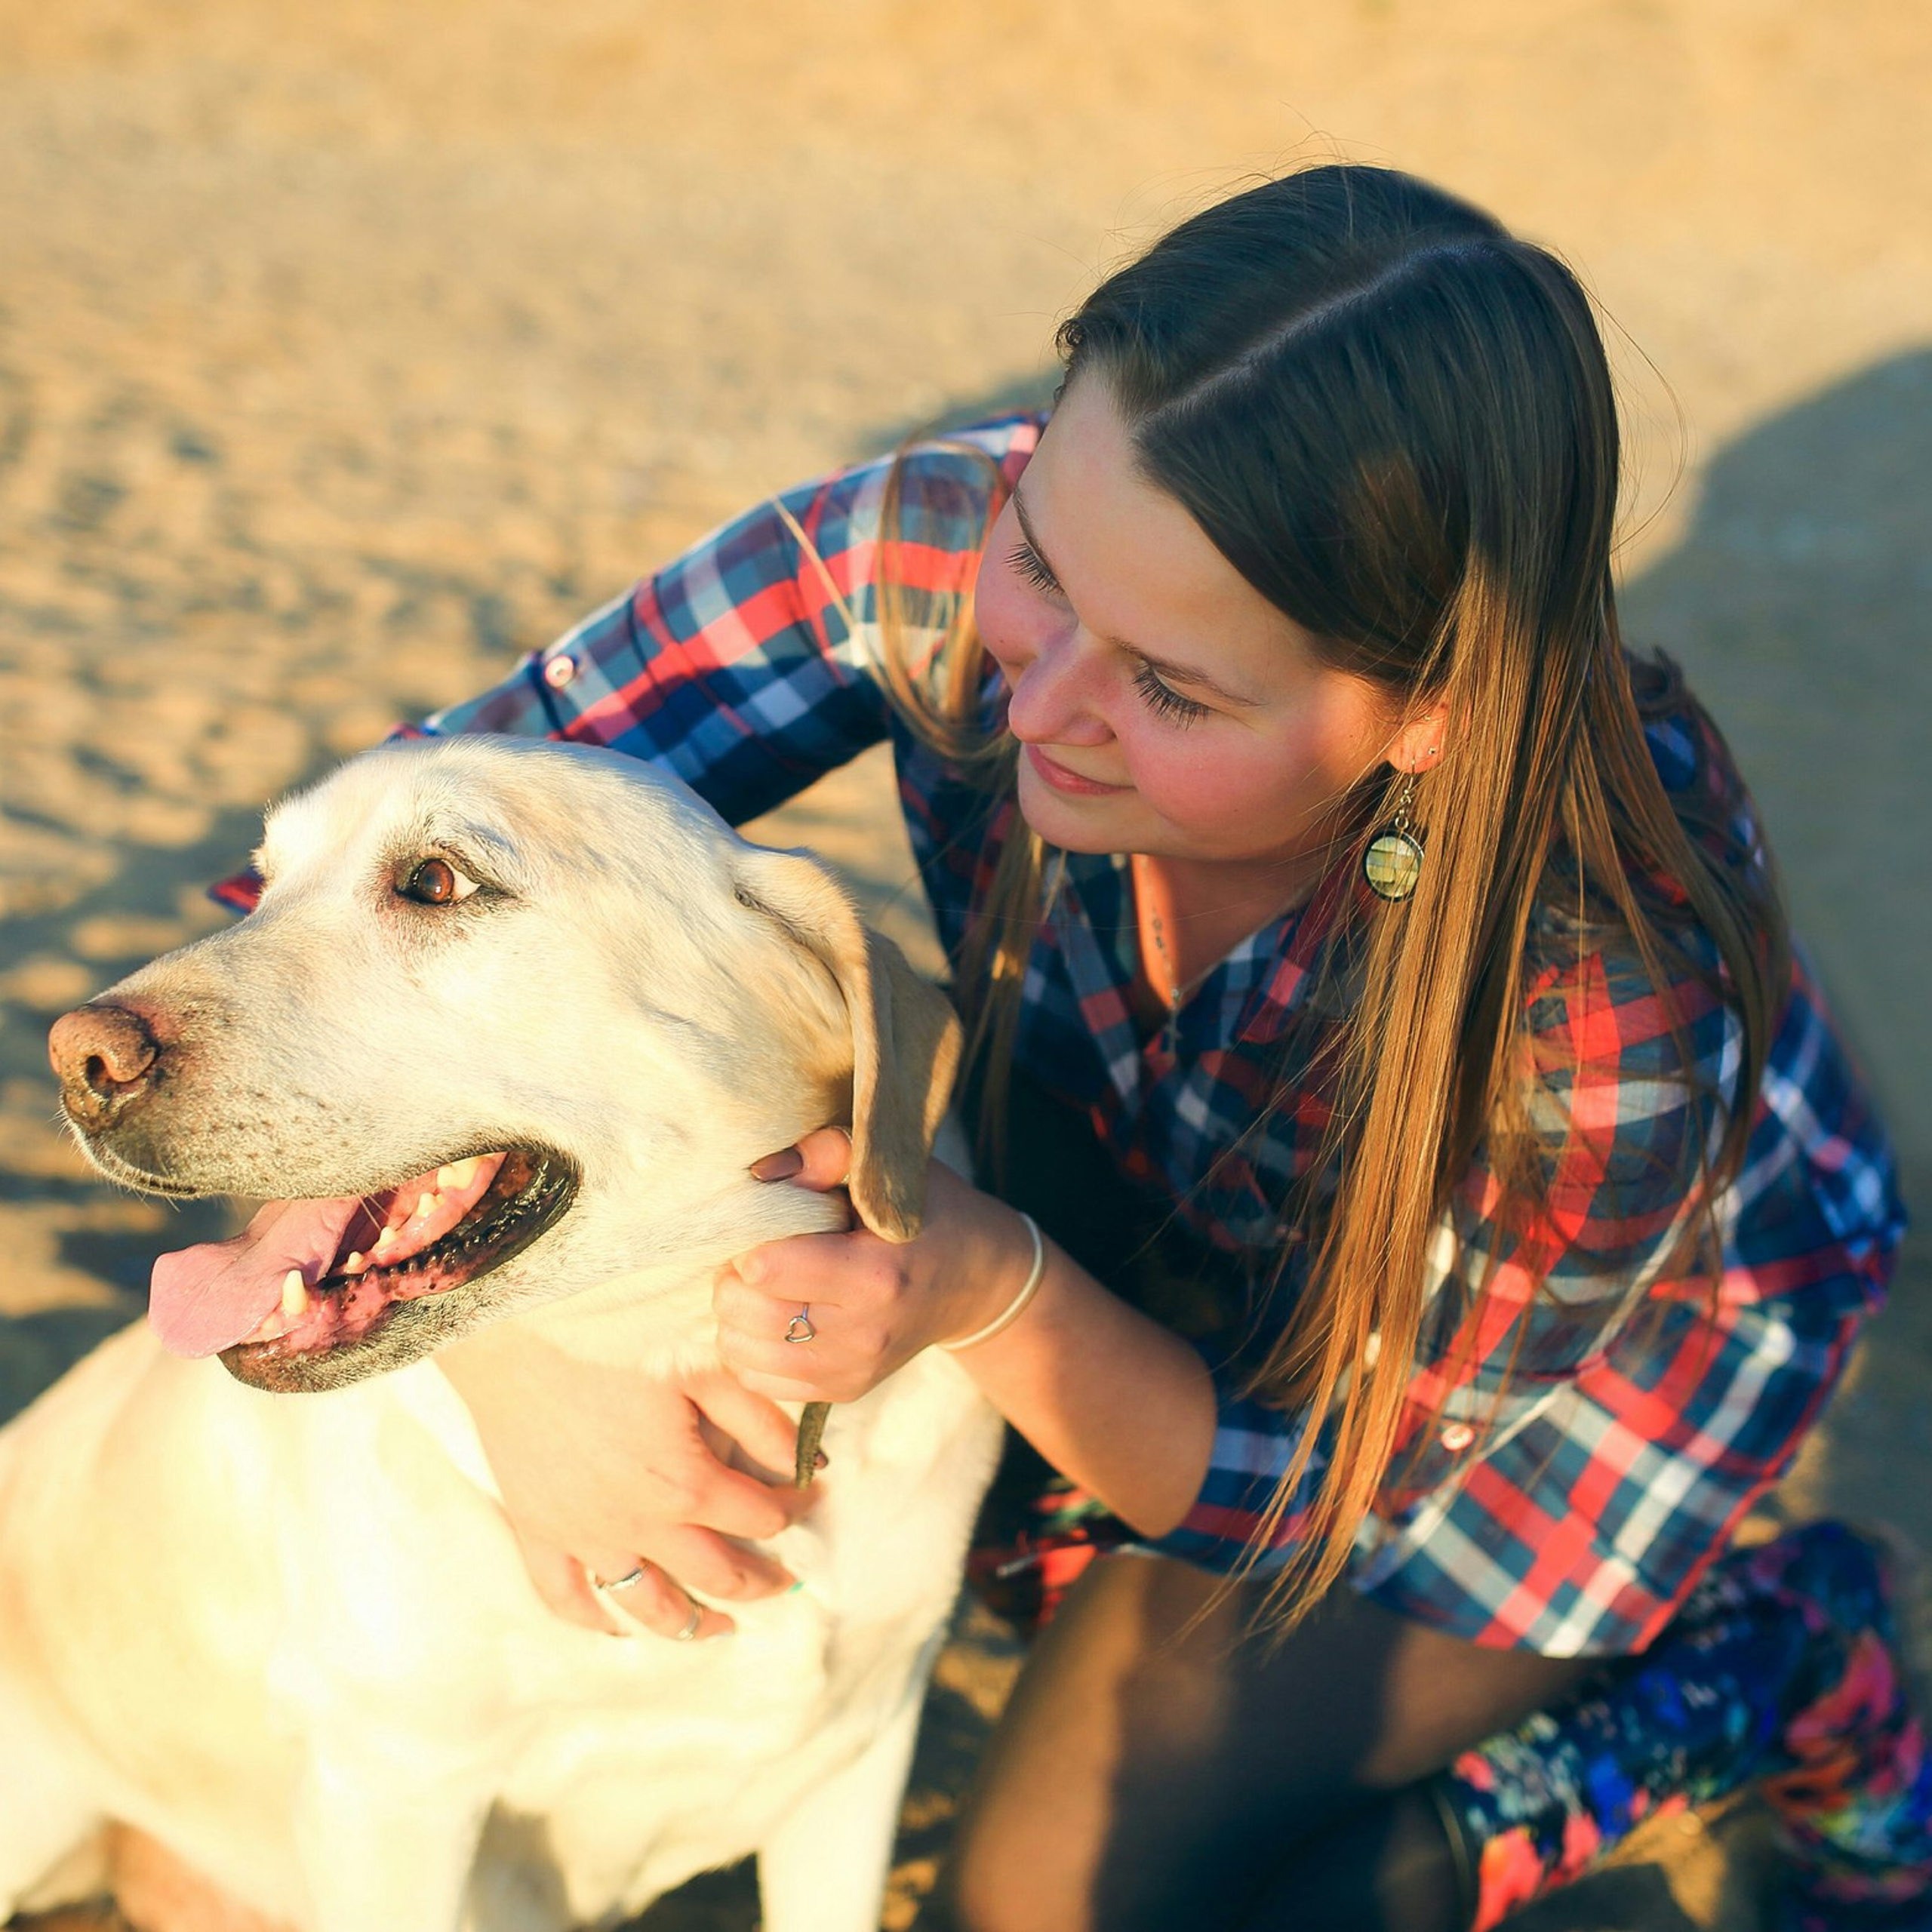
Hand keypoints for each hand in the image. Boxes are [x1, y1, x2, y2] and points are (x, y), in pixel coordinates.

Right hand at [443, 1335, 816, 1640]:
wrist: (515, 1335)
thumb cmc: (612, 1337)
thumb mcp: (703, 1362)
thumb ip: (759, 1417)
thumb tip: (808, 1461)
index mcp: (686, 1484)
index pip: (760, 1516)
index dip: (792, 1507)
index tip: (810, 1494)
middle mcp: (639, 1526)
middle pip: (716, 1574)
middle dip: (761, 1580)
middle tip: (787, 1579)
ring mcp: (585, 1537)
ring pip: (648, 1605)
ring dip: (693, 1624)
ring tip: (724, 1628)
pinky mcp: (538, 1531)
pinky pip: (566, 1597)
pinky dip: (595, 1620)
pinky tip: (617, 1629)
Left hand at [716, 1127, 1037, 1403]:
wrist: (975, 1283)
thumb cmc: (928, 1214)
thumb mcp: (891, 1172)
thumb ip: (828, 1154)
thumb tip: (760, 1174)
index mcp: (875, 1276)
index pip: (766, 1269)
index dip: (750, 1239)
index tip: (766, 1223)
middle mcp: (863, 1334)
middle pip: (746, 1311)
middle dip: (733, 1277)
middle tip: (755, 1252)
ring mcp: (852, 1370)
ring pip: (741, 1351)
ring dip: (734, 1314)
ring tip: (762, 1285)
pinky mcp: (843, 1390)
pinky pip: (758, 1379)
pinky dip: (747, 1348)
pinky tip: (771, 1317)